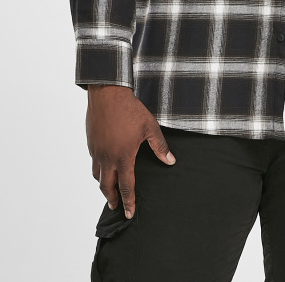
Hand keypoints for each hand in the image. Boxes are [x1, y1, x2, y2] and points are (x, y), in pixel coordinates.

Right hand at [86, 85, 175, 218]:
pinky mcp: (91, 142)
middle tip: (116, 206)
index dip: (129, 201)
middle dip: (112, 198)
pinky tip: (104, 166)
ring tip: (108, 189)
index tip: (129, 213)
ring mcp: (97, 150)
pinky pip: (94, 161)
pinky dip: (98, 168)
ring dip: (103, 185)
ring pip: (97, 175)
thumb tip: (170, 161)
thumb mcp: (150, 127)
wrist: (108, 94)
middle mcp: (107, 157)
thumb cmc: (130, 109)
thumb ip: (159, 146)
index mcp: (123, 156)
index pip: (126, 186)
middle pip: (107, 186)